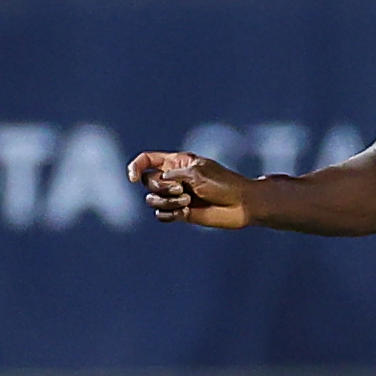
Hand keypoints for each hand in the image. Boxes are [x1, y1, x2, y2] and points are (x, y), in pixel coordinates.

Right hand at [130, 152, 254, 228]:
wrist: (242, 205)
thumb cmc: (224, 184)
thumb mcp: (197, 173)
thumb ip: (173, 174)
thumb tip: (157, 180)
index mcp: (177, 163)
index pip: (147, 160)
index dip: (136, 166)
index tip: (133, 177)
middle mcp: (174, 178)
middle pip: (148, 181)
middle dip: (161, 186)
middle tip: (182, 190)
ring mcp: (177, 196)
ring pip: (152, 200)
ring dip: (166, 202)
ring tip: (186, 202)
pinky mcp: (181, 213)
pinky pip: (161, 215)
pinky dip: (168, 214)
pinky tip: (183, 213)